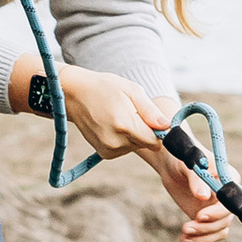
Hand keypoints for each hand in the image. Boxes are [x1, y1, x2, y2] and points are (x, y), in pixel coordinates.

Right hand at [32, 64, 227, 237]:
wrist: (73, 94)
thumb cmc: (105, 87)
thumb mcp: (131, 90)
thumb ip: (150, 111)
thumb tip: (167, 128)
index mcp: (125, 125)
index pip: (157, 140)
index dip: (161, 131)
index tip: (162, 124)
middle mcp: (116, 142)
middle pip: (149, 144)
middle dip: (148, 131)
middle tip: (135, 112)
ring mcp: (108, 150)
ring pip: (138, 146)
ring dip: (136, 134)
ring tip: (121, 115)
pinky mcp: (104, 154)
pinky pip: (126, 148)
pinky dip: (125, 139)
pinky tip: (114, 124)